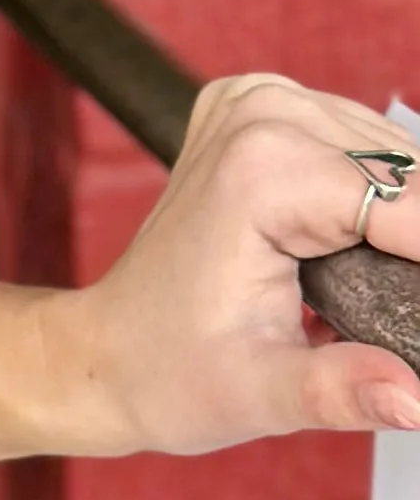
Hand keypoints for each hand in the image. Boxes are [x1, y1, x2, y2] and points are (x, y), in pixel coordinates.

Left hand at [58, 71, 419, 453]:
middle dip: (414, 254)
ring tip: (374, 294)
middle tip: (397, 318)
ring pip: (402, 161)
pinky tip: (362, 253)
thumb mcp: (262, 395)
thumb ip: (342, 390)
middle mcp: (264, 114)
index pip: (413, 207)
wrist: (111, 350)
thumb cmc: (170, 371)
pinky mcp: (267, 110)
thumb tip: (414, 398)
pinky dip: (386, 204)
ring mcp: (262, 101)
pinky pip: (369, 149)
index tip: (418, 324)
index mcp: (264, 170)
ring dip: (407, 227)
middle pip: (412, 180)